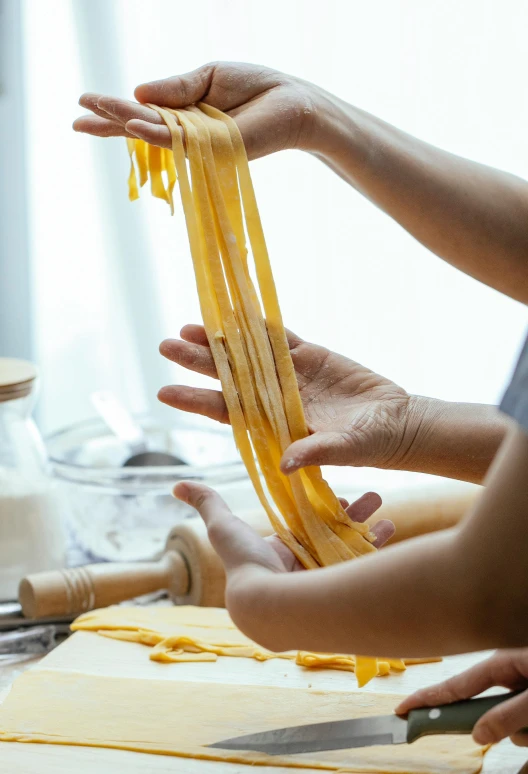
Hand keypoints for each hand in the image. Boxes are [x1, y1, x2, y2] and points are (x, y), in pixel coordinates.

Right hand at [74, 62, 322, 159]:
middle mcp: (187, 132)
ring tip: (89, 118)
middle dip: (108, 122)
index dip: (114, 109)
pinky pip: (180, 141)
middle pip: (141, 126)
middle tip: (76, 120)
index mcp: (183, 112)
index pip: (142, 111)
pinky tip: (132, 127)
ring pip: (154, 134)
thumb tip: (138, 92)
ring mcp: (198, 143)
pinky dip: (156, 135)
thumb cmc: (256, 89)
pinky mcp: (214, 149)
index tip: (84, 104)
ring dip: (121, 125)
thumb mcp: (208, 78)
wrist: (293, 102)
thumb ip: (175, 88)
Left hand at [159, 324, 416, 472]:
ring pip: (247, 353)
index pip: (227, 410)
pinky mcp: (311, 356)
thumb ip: (316, 452)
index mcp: (275, 423)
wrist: (398, 424)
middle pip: (228, 377)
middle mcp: (275, 398)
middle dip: (198, 361)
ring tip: (189, 326)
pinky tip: (237, 314)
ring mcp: (292, 375)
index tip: (165, 392)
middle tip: (165, 344)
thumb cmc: (371, 445)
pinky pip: (280, 338)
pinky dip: (260, 326)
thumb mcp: (345, 450)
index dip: (196, 400)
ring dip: (221, 340)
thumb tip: (284, 462)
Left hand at [174, 481, 391, 622]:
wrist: (268, 603)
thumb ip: (207, 504)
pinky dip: (377, 543)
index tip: (334, 490)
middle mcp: (303, 567)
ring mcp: (323, 578)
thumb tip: (178, 484)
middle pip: (331, 533)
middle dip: (349, 512)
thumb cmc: (245, 563)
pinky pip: (363, 561)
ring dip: (366, 522)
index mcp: (280, 552)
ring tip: (379, 501)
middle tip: (364, 494)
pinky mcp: (340, 587)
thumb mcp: (223, 526)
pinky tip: (391, 525)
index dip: (318, 507)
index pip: (304, 525)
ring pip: (350, 544)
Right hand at [395, 649, 527, 746]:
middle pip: (483, 707)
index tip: (401, 709)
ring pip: (506, 717)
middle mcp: (505, 669)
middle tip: (520, 726)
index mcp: (498, 662)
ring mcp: (519, 679)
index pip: (454, 686)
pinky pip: (520, 717)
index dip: (426, 698)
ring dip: (523, 729)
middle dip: (500, 726)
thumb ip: (506, 716)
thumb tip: (477, 735)